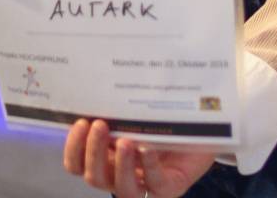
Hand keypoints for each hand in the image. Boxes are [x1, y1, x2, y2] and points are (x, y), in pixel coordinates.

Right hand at [63, 118, 214, 196]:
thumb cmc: (164, 115)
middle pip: (94, 178)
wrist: (202, 122)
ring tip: (125, 141)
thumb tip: (94, 89)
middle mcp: (121, 175)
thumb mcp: (134, 111)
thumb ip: (115, 110)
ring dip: (119, 165)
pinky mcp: (169, 188)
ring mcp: (146, 185)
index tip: (80, 122)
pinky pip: (155, 184)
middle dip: (93, 152)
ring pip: (120, 190)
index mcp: (107, 158)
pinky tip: (148, 147)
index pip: (77, 165)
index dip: (73, 148)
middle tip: (100, 124)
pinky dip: (149, 165)